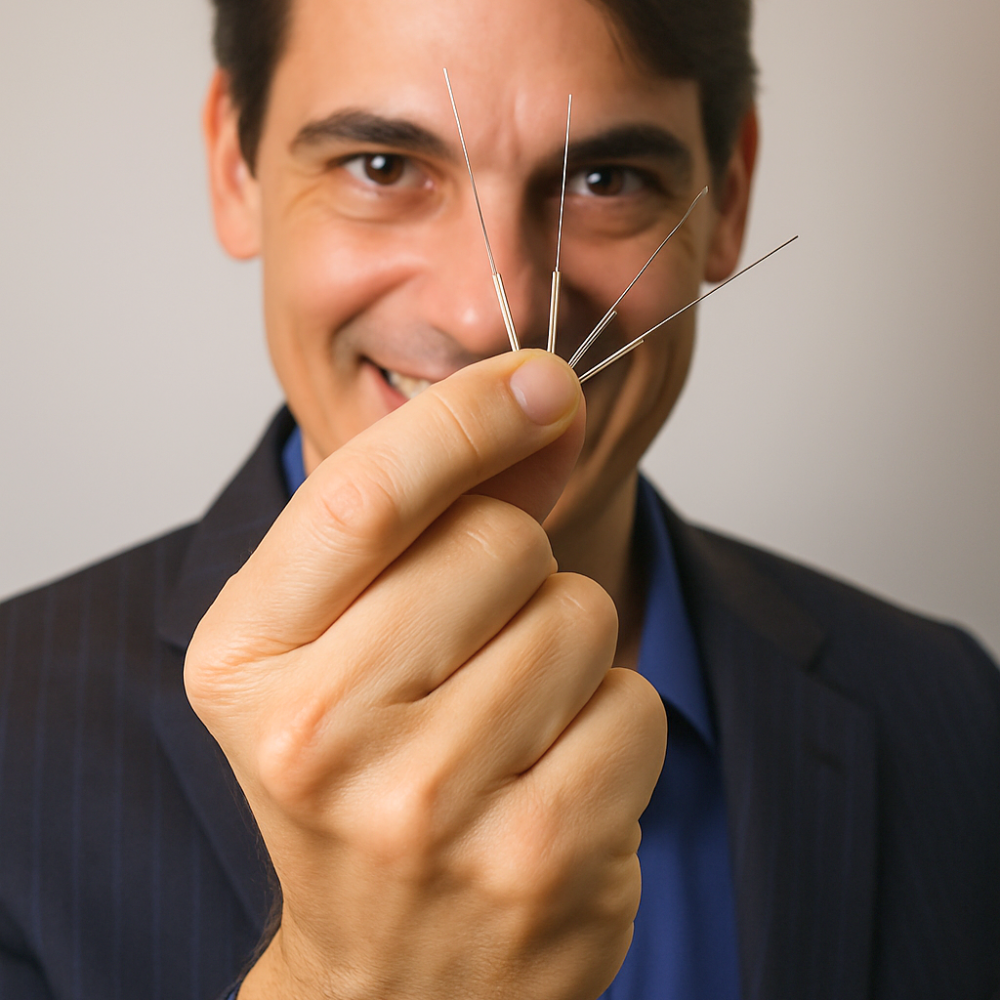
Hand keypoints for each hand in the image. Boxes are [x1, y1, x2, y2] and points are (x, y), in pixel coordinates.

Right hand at [185, 350, 666, 999]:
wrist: (389, 976)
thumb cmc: (365, 782)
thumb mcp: (342, 644)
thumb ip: (430, 517)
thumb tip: (542, 405)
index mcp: (244, 658)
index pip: (366, 494)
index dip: (469, 416)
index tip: (540, 382)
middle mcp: (314, 733)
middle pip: (498, 545)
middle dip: (519, 566)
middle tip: (477, 644)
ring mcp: (425, 808)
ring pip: (579, 617)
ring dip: (568, 649)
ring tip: (509, 724)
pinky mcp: (534, 858)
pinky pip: (635, 705)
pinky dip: (614, 723)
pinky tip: (553, 780)